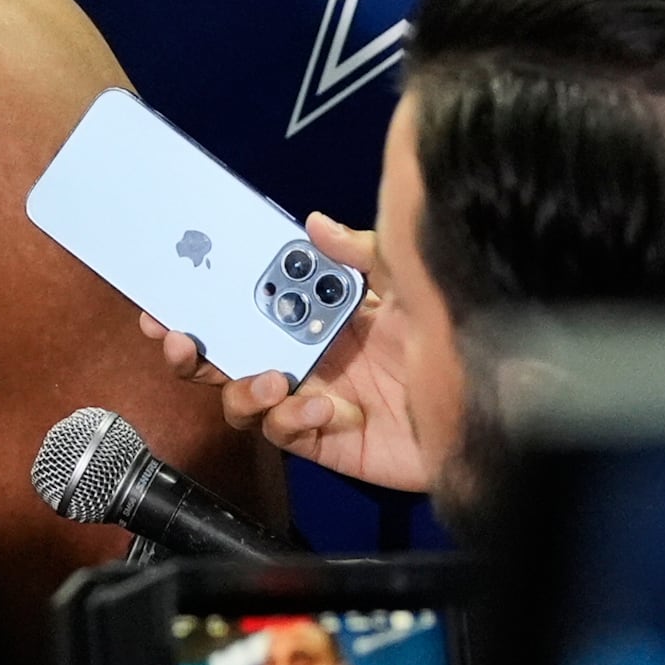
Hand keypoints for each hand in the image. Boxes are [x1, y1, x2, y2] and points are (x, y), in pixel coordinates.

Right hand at [142, 212, 441, 491]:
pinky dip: (294, 417)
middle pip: (227, 354)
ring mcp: (311, 399)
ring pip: (242, 399)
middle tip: (177, 335)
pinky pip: (285, 432)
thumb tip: (313, 224)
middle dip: (191, 346)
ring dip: (240, 387)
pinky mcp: (325, 439)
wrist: (492, 402)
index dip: (204, 297)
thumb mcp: (406, 278)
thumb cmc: (452, 335)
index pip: (247, 304)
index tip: (172, 286)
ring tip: (269, 377)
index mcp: (317, 315)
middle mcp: (306, 357)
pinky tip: (327, 406)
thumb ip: (360, 252)